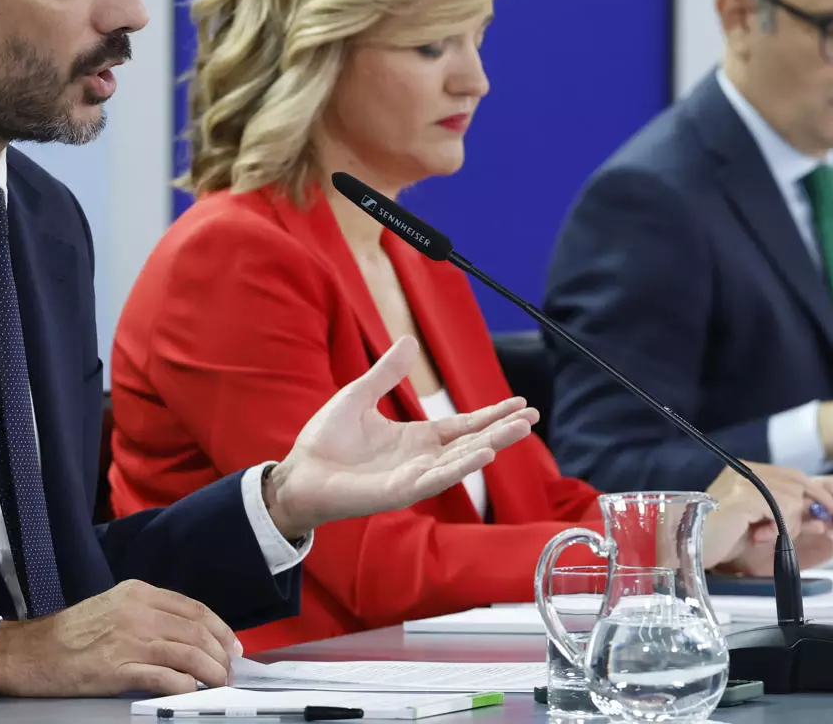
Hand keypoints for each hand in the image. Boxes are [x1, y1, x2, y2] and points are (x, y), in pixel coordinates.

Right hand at [0, 579, 239, 697]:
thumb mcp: (114, 608)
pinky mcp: (119, 669)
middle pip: (197, 631)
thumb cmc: (71, 634)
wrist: (30, 653)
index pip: (194, 609)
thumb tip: (186, 635)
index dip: (220, 629)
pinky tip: (192, 693)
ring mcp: (130, 640)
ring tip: (219, 684)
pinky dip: (185, 686)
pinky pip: (165, 677)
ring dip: (211, 671)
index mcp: (140, 594)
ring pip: (188, 653)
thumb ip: (148, 614)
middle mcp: (139, 612)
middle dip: (220, 653)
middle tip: (229, 670)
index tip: (231, 646)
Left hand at [263, 336, 537, 539]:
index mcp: (416, 438)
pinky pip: (437, 478)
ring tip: (520, 430)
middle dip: (504, 429)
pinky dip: (462, 467)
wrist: (299, 472)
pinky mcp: (400, 492)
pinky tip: (485, 455)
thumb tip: (409, 341)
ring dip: (492, 445)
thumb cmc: (326, 441)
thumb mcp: (359, 395)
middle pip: (472, 442)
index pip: (463, 425)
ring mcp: (414, 476)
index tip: (520, 402)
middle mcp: (422, 459)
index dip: (491, 414)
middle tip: (533, 416)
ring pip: (462, 460)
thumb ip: (386, 373)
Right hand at [704, 464, 832, 572]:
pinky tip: (759, 536)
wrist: (685, 548)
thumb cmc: (718, 542)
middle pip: (796, 480)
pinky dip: (780, 526)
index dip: (818, 491)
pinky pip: (780, 509)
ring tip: (764, 536)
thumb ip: (782, 515)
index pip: (791, 475)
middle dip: (822, 499)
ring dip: (790, 523)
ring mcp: (743, 481)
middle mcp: (744, 471)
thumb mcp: (757, 525)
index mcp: (745, 472)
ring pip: (792, 497)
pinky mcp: (743, 497)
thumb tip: (819, 517)